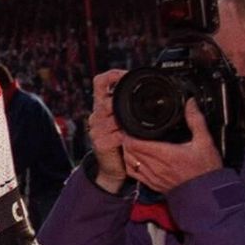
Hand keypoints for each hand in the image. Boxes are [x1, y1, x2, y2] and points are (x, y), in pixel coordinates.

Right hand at [86, 70, 128, 190]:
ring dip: (127, 120)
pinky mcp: (101, 143)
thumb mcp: (122, 120)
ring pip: (113, 115)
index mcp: (100, 106)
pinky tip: (134, 138)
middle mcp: (95, 115)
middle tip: (138, 106)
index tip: (128, 76)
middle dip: (122, 102)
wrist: (112, 168)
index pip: (100, 82)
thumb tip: (149, 91)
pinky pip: (118, 134)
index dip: (113, 75)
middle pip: (106, 99)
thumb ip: (127, 107)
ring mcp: (96, 129)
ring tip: (137, 126)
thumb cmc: (120, 142)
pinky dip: (130, 135)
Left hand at [122, 99, 221, 192]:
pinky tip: (133, 158)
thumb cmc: (206, 169)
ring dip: (126, 151)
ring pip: (129, 162)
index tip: (128, 125)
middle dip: (126, 140)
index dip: (128, 133)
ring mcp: (152, 176)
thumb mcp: (205, 142)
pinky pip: (133, 174)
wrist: (206, 192)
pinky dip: (130, 164)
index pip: (135, 143)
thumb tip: (190, 103)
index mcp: (165, 154)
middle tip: (127, 131)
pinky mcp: (152, 184)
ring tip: (129, 142)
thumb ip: (196, 121)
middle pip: (129, 151)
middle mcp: (155, 166)